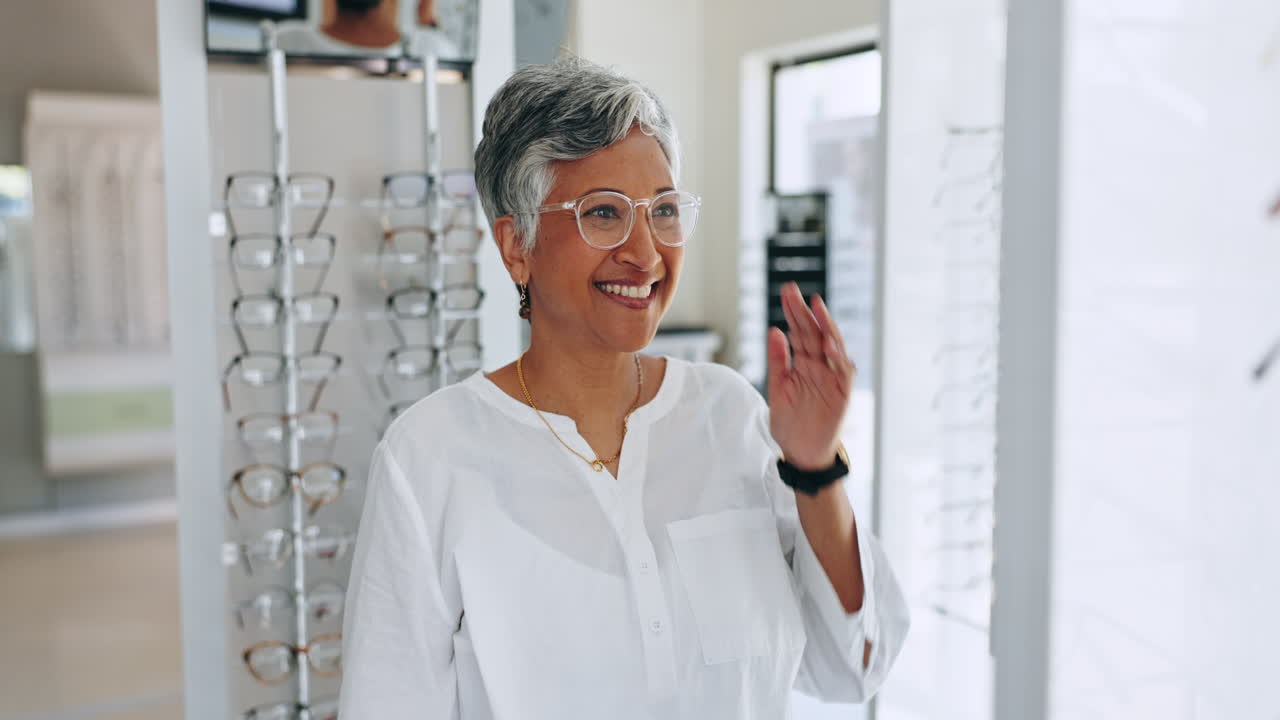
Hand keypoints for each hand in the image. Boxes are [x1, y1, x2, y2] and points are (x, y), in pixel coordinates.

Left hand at [767, 282, 855, 470]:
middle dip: (805, 312)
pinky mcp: (841, 394)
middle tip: (794, 291)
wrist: (801, 454)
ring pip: (831, 347)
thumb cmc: (790, 424)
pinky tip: (828, 342)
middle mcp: (820, 367)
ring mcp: (832, 379)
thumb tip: (775, 330)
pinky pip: (842, 372)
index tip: (787, 292)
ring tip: (816, 307)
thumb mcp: (777, 388)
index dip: (794, 313)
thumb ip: (778, 360)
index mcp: (804, 364)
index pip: (800, 332)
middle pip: (814, 334)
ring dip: (825, 327)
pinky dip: (837, 357)